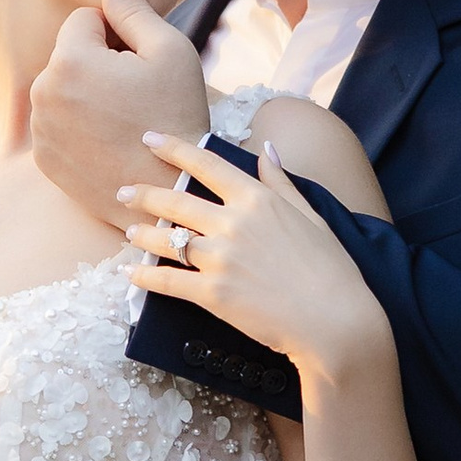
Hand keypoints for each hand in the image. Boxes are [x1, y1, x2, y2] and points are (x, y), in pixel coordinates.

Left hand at [31, 0, 208, 225]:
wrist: (171, 190)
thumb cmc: (176, 115)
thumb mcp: (170, 50)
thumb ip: (134, 10)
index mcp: (69, 60)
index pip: (84, 19)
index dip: (117, 33)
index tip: (140, 62)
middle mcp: (43, 92)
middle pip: (70, 53)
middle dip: (98, 62)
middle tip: (136, 93)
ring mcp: (40, 129)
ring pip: (63, 88)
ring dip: (86, 93)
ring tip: (124, 119)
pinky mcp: (43, 158)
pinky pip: (58, 122)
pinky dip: (78, 125)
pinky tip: (110, 140)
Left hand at [122, 133, 391, 391]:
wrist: (336, 321)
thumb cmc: (331, 269)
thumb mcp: (311, 216)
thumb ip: (282, 182)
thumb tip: (267, 149)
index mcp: (257, 199)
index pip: (206, 164)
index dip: (174, 149)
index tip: (149, 139)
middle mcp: (234, 223)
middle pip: (176, 201)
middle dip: (144, 194)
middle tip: (124, 192)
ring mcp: (220, 259)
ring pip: (166, 240)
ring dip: (141, 234)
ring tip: (128, 232)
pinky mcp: (213, 294)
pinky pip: (167, 281)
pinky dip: (144, 278)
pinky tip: (130, 274)